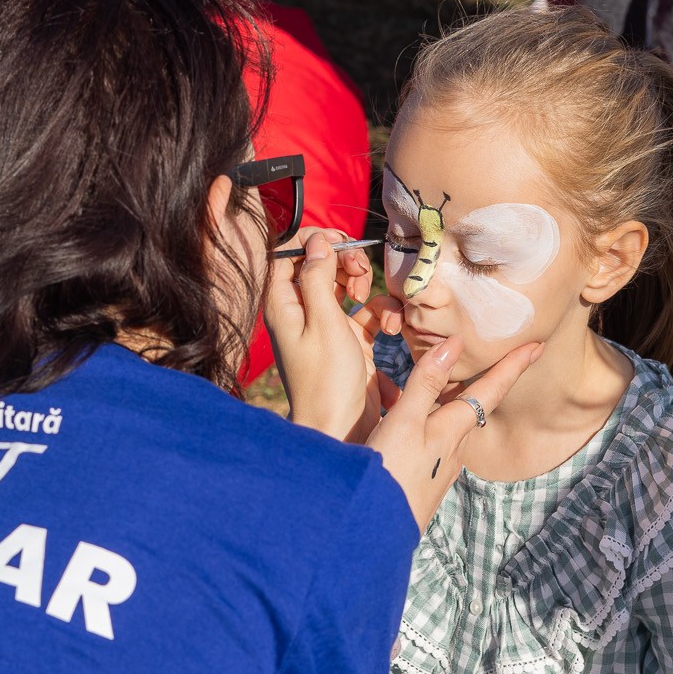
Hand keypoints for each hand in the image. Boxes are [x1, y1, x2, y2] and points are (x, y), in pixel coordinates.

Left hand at [264, 228, 397, 440]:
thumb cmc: (326, 381)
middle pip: (320, 266)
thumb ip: (318, 279)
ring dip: (365, 287)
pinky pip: (365, 314)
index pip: (289, 255)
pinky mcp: (349, 342)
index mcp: (283, 306)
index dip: (314, 242)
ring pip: (346, 287)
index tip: (341, 242)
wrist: (340, 431)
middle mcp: (301, 313)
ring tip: (371, 302)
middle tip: (361, 269)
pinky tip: (389, 329)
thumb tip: (317, 242)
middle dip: (345, 262)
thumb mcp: (324, 323)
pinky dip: (379, 315)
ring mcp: (326, 327)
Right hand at [368, 335, 539, 529]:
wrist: (373, 533)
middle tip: (496, 357)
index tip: (538, 346)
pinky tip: (417, 425)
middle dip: (485, 382)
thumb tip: (455, 344)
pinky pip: (437, 443)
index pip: (490, 390)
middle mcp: (455, 449)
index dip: (513, 366)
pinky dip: (434, 423)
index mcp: (453, 430)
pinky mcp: (426, 482)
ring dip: (455, 403)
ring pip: (454, 426)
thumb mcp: (403, 422)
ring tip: (449, 385)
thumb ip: (426, 383)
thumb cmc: (388, 472)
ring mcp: (441, 468)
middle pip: (474, 407)